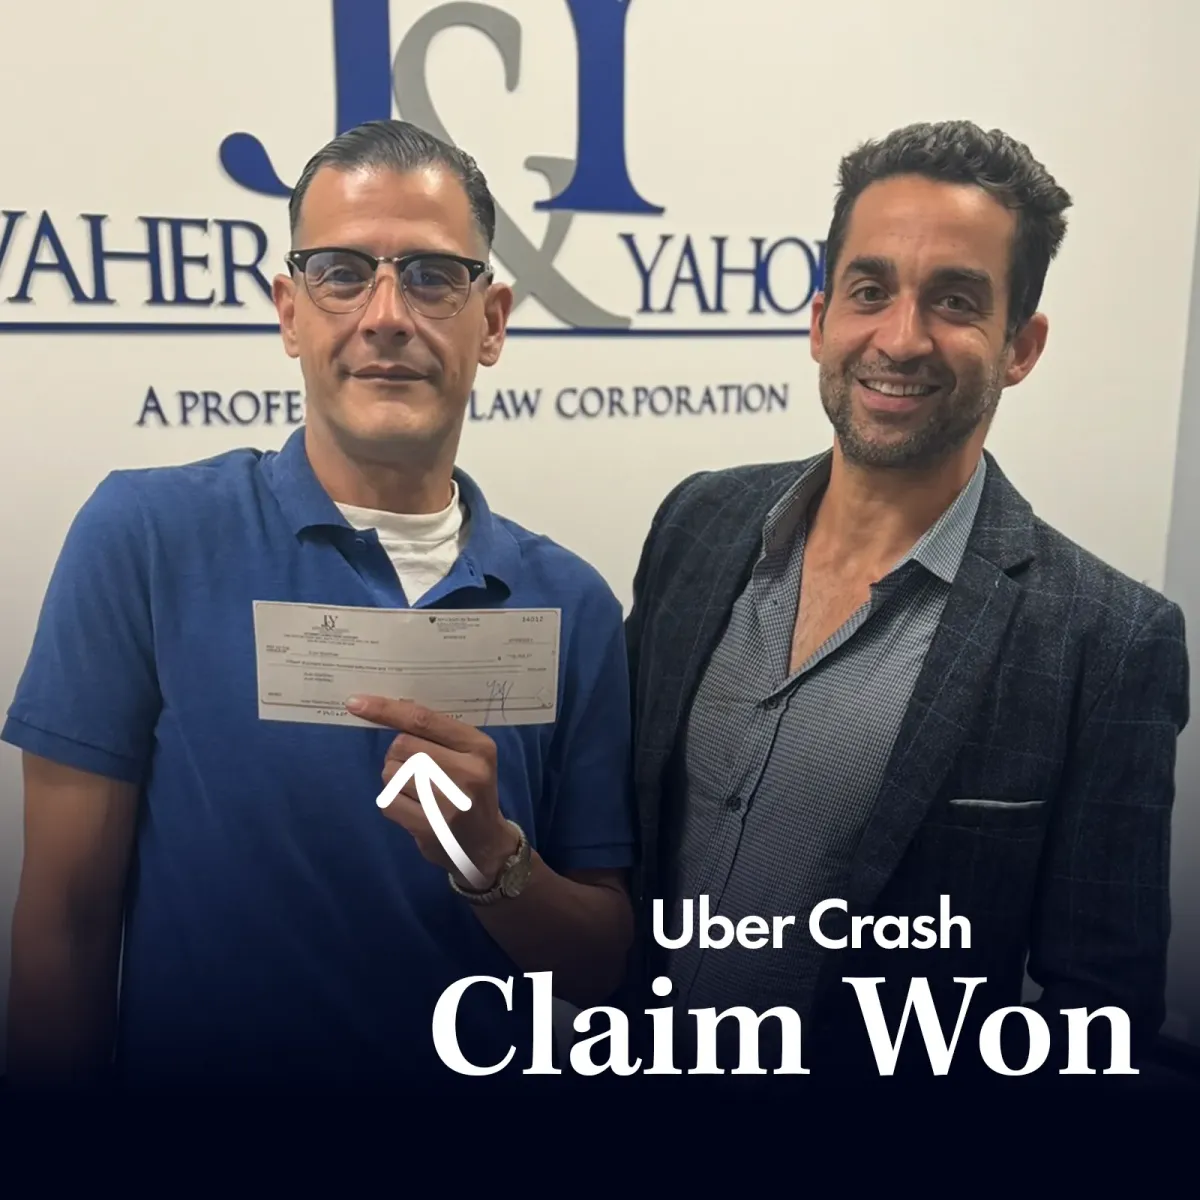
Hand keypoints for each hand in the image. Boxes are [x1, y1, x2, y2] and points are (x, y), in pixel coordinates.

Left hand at [345, 695, 518, 886]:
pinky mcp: (431, 827)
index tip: (356, 703)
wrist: (485, 844)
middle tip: (414, 769)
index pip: (423, 720)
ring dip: (394, 778)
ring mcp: (450, 802)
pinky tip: (413, 809)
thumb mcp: (469, 755)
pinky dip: (392, 802)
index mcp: (479, 747)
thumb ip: (438, 733)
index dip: (386, 709)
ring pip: (391, 773)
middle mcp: (468, 771)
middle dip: (397, 754)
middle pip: (402, 745)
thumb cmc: (470, 789)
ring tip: (416, 790)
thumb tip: (394, 706)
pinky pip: (388, 801)